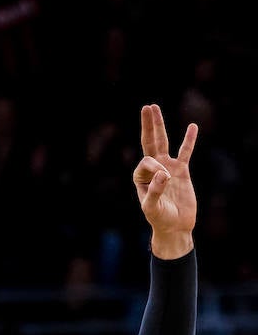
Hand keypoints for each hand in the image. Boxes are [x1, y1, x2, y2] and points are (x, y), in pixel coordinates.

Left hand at [134, 104, 196, 248]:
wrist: (175, 227)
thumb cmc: (160, 220)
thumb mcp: (153, 209)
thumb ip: (155, 192)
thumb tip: (163, 173)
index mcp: (141, 179)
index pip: (146, 162)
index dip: (155, 167)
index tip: (165, 179)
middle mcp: (153, 170)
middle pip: (149, 143)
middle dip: (148, 126)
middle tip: (147, 107)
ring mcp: (168, 168)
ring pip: (163, 142)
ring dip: (160, 126)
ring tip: (155, 108)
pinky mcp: (182, 171)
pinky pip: (186, 152)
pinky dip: (189, 140)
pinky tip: (192, 127)